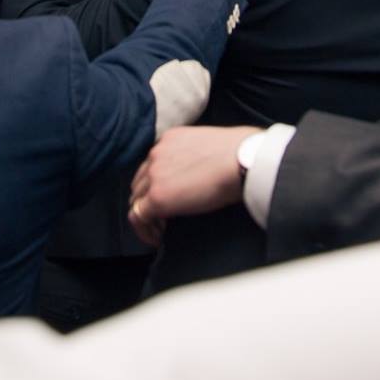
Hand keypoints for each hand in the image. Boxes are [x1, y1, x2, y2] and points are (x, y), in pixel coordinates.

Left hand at [129, 125, 258, 245]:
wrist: (243, 161)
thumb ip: (197, 157)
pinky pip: (138, 216)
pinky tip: (159, 240)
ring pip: (136, 199)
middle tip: (164, 220)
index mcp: (170, 140)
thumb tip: (203, 174)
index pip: (153, 166)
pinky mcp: (158, 196)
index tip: (171, 201)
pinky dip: (145, 230)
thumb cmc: (242, 153)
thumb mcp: (211, 145)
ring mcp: (154, 174)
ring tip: (162, 232)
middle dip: (148, 202)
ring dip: (147, 217)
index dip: (157, 186)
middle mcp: (157, 153)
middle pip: (140, 182)